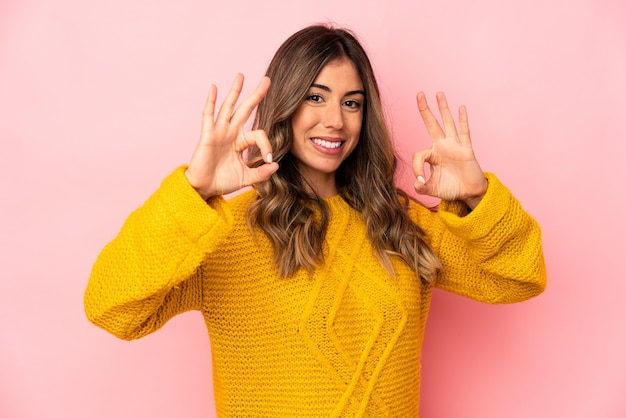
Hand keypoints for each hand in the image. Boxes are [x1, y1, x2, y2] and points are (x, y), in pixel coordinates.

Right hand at [185, 74, 278, 198]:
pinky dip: (210, 101)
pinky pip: (208, 115)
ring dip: (235, 91)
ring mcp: (219, 132)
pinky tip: (214, 87)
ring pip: (228, 107)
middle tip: (267, 80)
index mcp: (241, 141)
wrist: (204, 188)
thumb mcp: (246, 178)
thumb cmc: (222, 181)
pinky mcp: (207, 134)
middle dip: (257, 95)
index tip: (269, 160)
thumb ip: (261, 173)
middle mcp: (231, 133)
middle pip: (246, 109)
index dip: (267, 145)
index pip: (259, 135)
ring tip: (241, 76)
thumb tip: (276, 165)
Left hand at [412, 91, 487, 208]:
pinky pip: (464, 133)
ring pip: (448, 123)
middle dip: (425, 110)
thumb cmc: (451, 189)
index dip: (416, 168)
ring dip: (443, 108)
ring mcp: (454, 146)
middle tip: (419, 93)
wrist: (469, 194)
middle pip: (432, 125)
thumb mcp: (433, 189)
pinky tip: (461, 108)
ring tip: (439, 93)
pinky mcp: (466, 150)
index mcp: (432, 155)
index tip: (419, 181)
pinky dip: (463, 121)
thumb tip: (416, 184)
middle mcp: (442, 147)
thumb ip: (422, 188)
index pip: (419, 155)